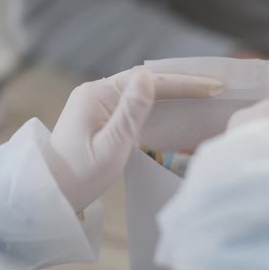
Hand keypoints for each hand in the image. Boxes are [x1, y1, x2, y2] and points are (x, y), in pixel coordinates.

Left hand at [43, 67, 223, 211]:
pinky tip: (176, 108)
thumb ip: (130, 112)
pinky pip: (133, 104)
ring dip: (172, 93)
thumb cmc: (79, 176)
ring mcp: (96, 103)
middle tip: (217, 88)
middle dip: (183, 84)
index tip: (215, 87)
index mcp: (97, 94)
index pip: (149, 81)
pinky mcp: (99, 116)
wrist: (50, 193)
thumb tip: (148, 76)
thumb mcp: (111, 147)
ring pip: (141, 91)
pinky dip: (158, 104)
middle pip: (146, 81)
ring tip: (204, 95)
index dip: (184, 83)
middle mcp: (96, 92)